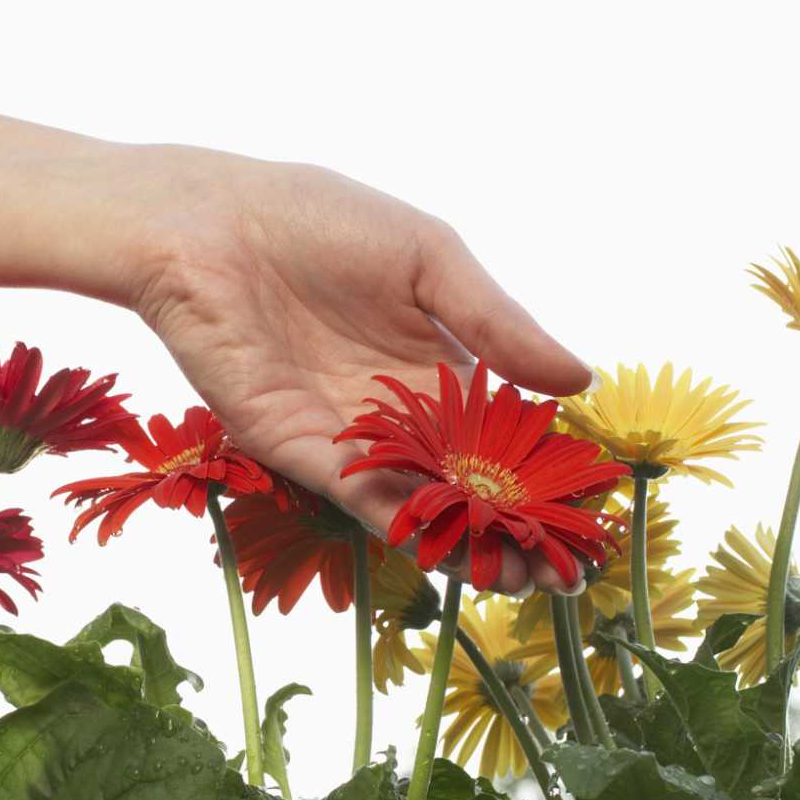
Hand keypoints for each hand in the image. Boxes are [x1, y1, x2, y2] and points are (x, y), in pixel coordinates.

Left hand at [127, 154, 591, 595]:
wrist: (207, 222)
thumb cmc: (315, 219)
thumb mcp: (430, 260)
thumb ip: (497, 324)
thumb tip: (579, 381)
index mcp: (430, 362)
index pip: (498, 432)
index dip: (541, 470)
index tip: (592, 509)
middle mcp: (391, 410)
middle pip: (463, 483)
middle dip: (512, 528)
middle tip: (567, 573)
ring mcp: (343, 435)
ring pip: (416, 502)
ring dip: (467, 544)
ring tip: (523, 581)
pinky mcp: (293, 448)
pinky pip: (356, 494)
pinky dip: (404, 524)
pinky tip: (451, 550)